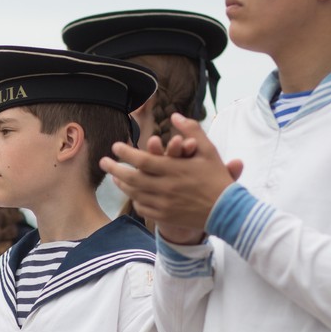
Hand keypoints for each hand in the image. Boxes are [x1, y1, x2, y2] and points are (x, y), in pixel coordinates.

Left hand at [102, 113, 241, 244]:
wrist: (227, 211)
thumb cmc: (217, 178)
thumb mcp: (208, 150)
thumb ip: (191, 130)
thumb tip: (175, 115)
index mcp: (174, 169)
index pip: (142, 160)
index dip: (125, 153)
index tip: (115, 147)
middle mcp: (166, 187)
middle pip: (131, 178)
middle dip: (114, 169)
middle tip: (103, 162)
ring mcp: (164, 204)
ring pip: (135, 194)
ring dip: (122, 184)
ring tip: (114, 176)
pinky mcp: (165, 216)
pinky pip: (143, 208)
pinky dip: (135, 199)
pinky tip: (132, 193)